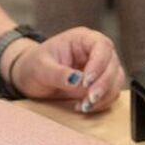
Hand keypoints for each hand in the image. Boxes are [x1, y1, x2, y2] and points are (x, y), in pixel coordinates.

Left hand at [8, 28, 123, 112]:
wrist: (29, 77)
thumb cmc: (33, 66)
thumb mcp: (41, 68)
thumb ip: (59, 74)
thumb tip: (77, 80)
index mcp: (82, 39)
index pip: (102, 46)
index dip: (99, 64)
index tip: (87, 82)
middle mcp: (95, 51)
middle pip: (112, 64)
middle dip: (103, 85)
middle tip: (89, 99)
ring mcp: (100, 67)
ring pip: (116, 80)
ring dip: (104, 96)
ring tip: (84, 106)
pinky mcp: (100, 83)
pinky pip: (110, 93)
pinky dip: (101, 102)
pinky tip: (83, 106)